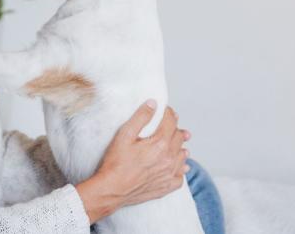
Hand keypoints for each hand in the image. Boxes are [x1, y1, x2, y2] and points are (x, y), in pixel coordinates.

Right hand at [75, 100, 190, 222]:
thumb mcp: (124, 135)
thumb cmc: (116, 163)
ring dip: (180, 147)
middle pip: (179, 138)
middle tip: (171, 124)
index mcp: (160, 144)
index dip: (168, 113)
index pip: (171, 122)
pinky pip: (180, 177)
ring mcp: (169, 174)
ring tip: (178, 144)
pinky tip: (177, 167)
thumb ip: (140, 117)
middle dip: (175, 128)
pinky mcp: (166, 187)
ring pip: (182, 156)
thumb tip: (153, 104)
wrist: (112, 190)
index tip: (165, 110)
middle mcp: (169, 159)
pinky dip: (180, 170)